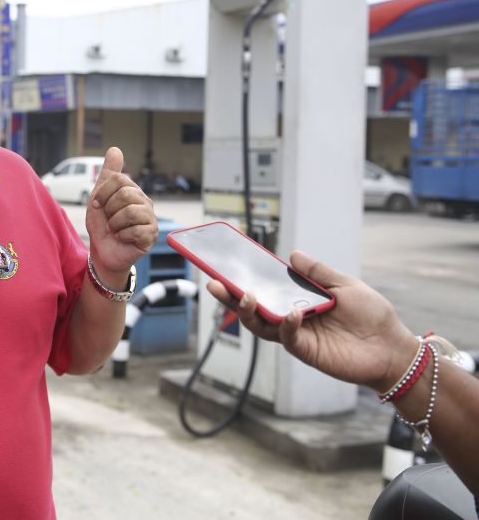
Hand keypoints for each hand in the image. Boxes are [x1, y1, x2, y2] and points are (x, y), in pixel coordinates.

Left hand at [85, 147, 157, 277]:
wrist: (103, 251)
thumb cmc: (102, 225)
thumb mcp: (99, 197)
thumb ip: (108, 174)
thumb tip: (115, 149)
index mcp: (132, 191)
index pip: (119, 179)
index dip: (103, 193)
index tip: (98, 205)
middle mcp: (144, 202)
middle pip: (125, 194)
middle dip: (109, 210)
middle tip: (109, 220)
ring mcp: (150, 218)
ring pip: (130, 212)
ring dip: (115, 224)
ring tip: (115, 230)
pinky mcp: (151, 235)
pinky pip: (135, 231)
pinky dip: (122, 236)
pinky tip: (123, 238)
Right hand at [207, 251, 417, 391]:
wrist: (393, 347)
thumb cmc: (372, 316)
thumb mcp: (345, 285)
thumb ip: (318, 272)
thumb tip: (293, 255)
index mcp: (297, 300)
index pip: (265, 288)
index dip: (244, 278)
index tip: (226, 265)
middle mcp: (291, 318)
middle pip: (252, 308)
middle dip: (230, 297)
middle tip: (214, 282)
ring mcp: (297, 335)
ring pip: (261, 325)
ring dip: (248, 311)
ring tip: (244, 296)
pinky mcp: (306, 351)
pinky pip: (288, 337)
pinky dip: (287, 324)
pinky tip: (293, 313)